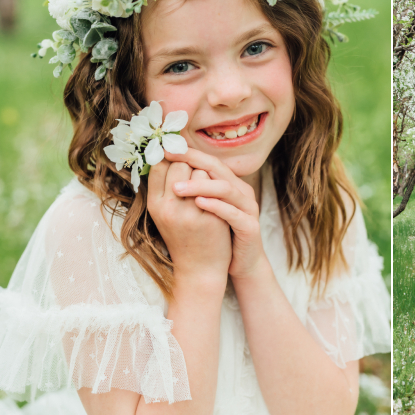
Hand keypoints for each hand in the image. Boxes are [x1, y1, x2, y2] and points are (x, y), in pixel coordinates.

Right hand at [145, 155, 230, 285]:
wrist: (200, 270)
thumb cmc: (182, 237)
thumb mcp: (163, 213)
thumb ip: (163, 187)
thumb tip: (165, 151)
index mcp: (155, 204)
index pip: (160, 164)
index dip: (171, 158)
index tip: (180, 160)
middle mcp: (169, 208)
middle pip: (180, 164)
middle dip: (190, 165)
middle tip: (194, 177)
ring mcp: (191, 213)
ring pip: (200, 171)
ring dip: (205, 174)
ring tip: (205, 190)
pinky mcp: (211, 218)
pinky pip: (216, 186)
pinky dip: (218, 187)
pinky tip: (218, 198)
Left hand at [167, 145, 269, 280]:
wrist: (238, 265)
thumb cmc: (217, 236)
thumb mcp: (204, 209)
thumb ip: (194, 188)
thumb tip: (165, 169)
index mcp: (230, 183)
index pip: (207, 160)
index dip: (186, 153)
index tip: (164, 149)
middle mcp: (241, 191)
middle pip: (216, 167)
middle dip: (190, 160)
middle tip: (168, 157)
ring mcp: (248, 208)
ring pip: (225, 187)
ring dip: (199, 185)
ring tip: (176, 189)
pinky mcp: (250, 227)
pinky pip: (232, 212)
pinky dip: (215, 206)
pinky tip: (198, 204)